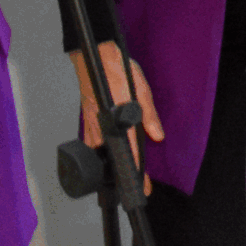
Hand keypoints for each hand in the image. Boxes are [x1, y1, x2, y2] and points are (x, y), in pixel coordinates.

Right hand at [69, 43, 163, 193]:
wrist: (95, 59)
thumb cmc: (117, 71)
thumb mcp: (141, 90)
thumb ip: (149, 116)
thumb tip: (157, 135)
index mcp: (118, 120)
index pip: (128, 153)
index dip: (134, 173)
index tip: (141, 187)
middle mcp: (102, 127)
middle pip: (111, 160)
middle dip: (123, 174)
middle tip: (138, 183)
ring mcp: (92, 127)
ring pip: (102, 153)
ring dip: (113, 163)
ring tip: (127, 171)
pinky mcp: (88, 123)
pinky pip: (95, 143)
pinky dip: (104, 150)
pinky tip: (112, 151)